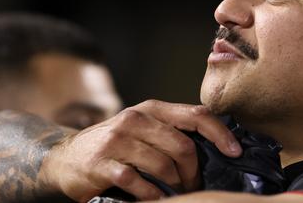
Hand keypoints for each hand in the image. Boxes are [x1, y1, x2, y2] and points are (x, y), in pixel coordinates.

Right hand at [40, 100, 241, 201]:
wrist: (66, 158)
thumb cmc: (116, 145)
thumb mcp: (144, 129)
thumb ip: (173, 131)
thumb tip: (218, 145)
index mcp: (152, 109)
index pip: (196, 115)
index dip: (221, 133)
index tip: (235, 152)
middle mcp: (136, 119)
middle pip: (183, 145)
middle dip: (194, 170)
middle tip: (194, 185)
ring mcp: (117, 140)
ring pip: (163, 164)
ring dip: (176, 185)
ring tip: (176, 193)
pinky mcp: (102, 163)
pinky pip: (138, 182)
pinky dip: (152, 195)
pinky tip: (155, 198)